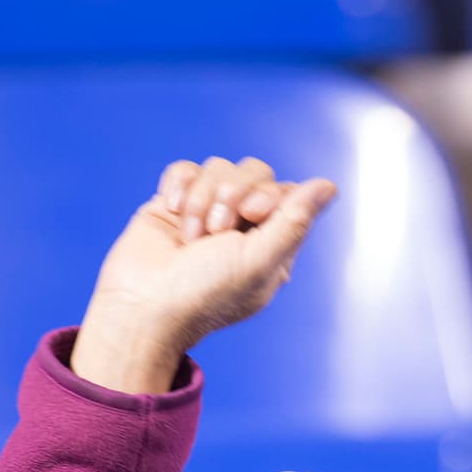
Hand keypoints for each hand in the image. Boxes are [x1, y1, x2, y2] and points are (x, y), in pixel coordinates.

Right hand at [71, 155, 336, 392]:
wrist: (142, 305)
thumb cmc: (204, 294)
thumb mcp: (259, 261)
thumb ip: (295, 221)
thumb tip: (329, 185)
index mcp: (271, 245)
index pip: (286, 193)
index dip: (270, 194)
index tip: (253, 215)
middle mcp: (242, 227)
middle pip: (254, 172)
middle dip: (232, 194)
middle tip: (217, 231)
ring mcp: (207, 212)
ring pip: (217, 167)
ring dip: (202, 199)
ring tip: (190, 237)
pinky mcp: (175, 203)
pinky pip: (186, 169)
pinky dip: (179, 186)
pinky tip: (172, 212)